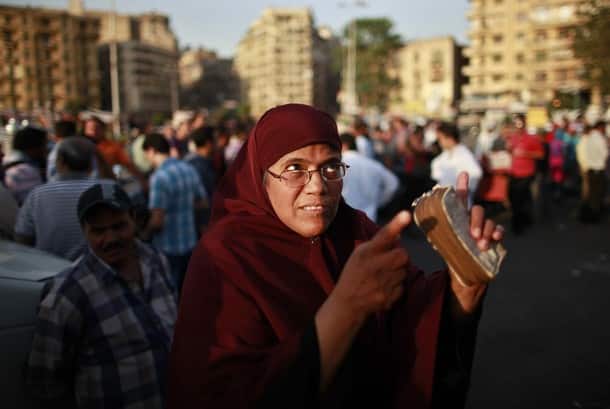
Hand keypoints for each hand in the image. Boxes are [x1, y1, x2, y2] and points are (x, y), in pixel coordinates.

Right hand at [330, 211, 411, 322]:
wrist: (347, 303)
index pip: (384, 235)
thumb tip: (399, 234)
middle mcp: (375, 266)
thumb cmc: (354, 274)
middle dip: (399, 256)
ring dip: (398, 271)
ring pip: (404, 271)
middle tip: (388, 260)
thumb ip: (379, 243)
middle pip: (403, 254)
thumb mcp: (359, 254)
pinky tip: (383, 287)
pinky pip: (402, 286)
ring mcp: (383, 283)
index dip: (396, 225)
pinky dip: (396, 286)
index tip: (406, 214)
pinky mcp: (389, 297)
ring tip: (382, 275)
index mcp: (366, 253)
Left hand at [449, 172, 504, 315]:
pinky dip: (498, 233)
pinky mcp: (494, 241)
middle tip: (472, 235)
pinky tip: (495, 239)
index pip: (460, 201)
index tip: (462, 173)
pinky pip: (499, 231)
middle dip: (476, 220)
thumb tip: (420, 217)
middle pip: (476, 211)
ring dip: (486, 231)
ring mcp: (484, 231)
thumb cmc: (452, 261)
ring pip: (489, 221)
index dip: (461, 186)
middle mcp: (471, 223)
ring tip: (480, 245)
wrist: (464, 281)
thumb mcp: (442, 244)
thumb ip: (437, 231)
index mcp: (458, 221)